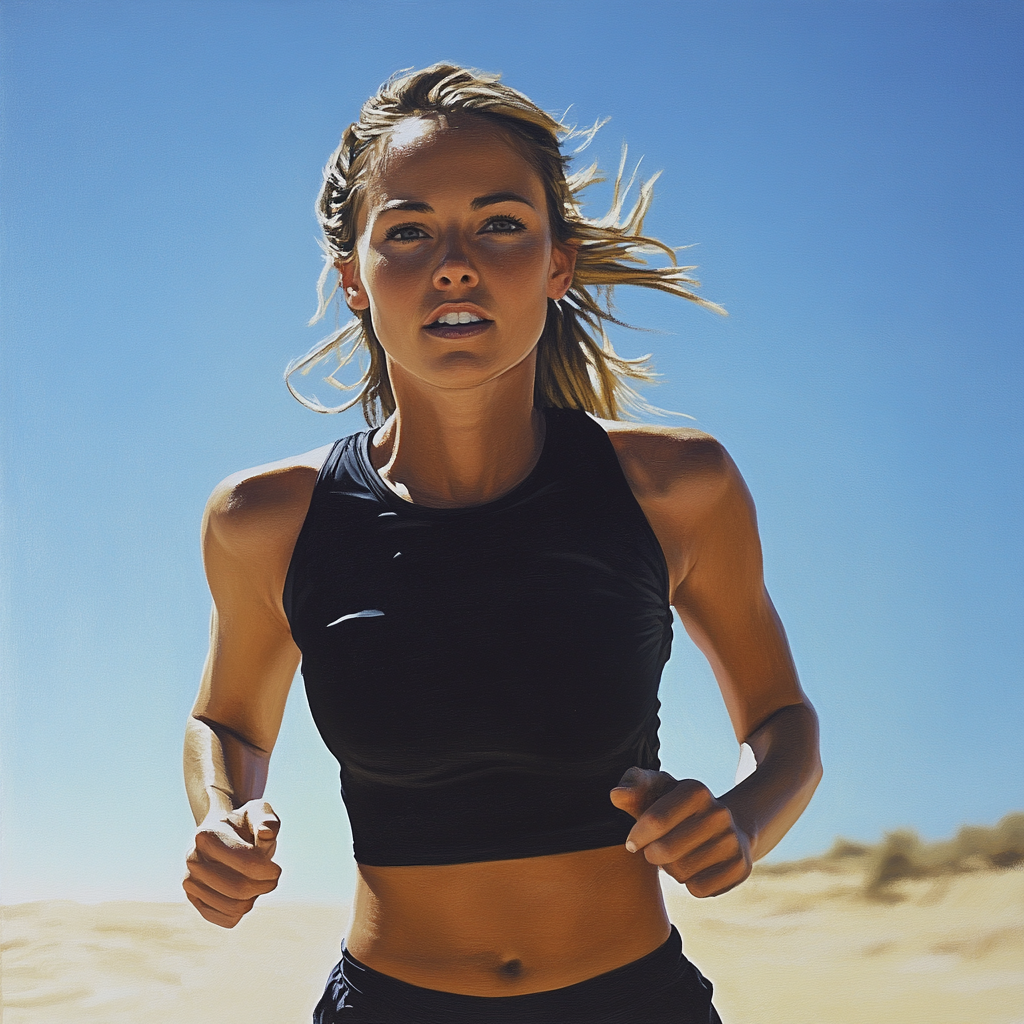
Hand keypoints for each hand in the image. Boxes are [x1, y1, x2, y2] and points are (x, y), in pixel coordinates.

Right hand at [183, 799, 281, 927]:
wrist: (224, 833)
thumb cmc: (245, 823)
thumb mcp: (259, 812)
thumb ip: (267, 820)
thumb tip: (266, 833)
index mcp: (206, 836)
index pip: (246, 863)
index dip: (268, 870)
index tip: (276, 868)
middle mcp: (193, 860)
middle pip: (240, 888)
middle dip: (264, 885)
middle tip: (273, 877)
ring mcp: (191, 882)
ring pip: (234, 907)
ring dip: (254, 897)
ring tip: (258, 883)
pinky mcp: (195, 900)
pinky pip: (227, 919)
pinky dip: (243, 910)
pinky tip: (244, 894)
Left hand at [610, 767, 751, 896]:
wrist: (720, 825)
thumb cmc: (672, 808)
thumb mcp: (654, 792)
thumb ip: (632, 787)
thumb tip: (616, 795)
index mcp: (695, 790)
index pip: (655, 820)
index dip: (637, 837)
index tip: (632, 843)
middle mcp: (719, 813)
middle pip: (666, 851)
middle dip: (653, 854)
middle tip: (654, 851)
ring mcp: (733, 840)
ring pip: (682, 872)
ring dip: (671, 869)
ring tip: (676, 856)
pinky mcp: (740, 867)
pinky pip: (699, 889)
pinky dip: (689, 883)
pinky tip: (694, 868)